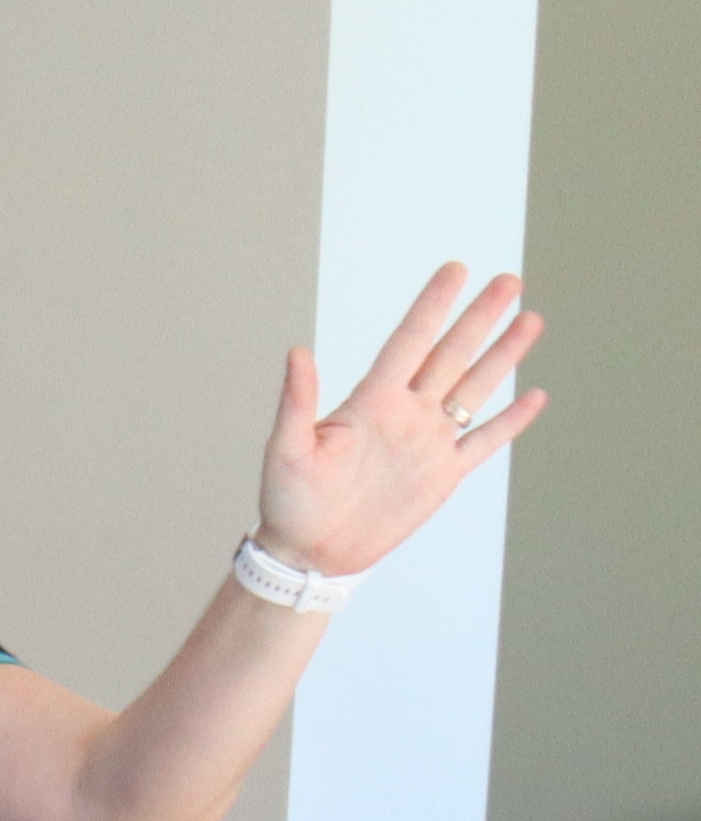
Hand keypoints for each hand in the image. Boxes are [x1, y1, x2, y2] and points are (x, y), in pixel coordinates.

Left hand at [256, 263, 542, 577]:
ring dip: (503, 357)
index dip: (432, 306)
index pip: (409, 342)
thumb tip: (297, 351)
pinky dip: (510, 421)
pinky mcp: (443, 474)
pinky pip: (483, 442)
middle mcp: (404, 412)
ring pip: (475, 389)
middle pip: (451, 355)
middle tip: (509, 280)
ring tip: (530, 320)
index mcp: (369, 401)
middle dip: (479, 318)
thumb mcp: (286, 449)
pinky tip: (535, 396)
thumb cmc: (287, 499)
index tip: (456, 270)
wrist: (310, 550)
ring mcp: (427, 441)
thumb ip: (296, 401)